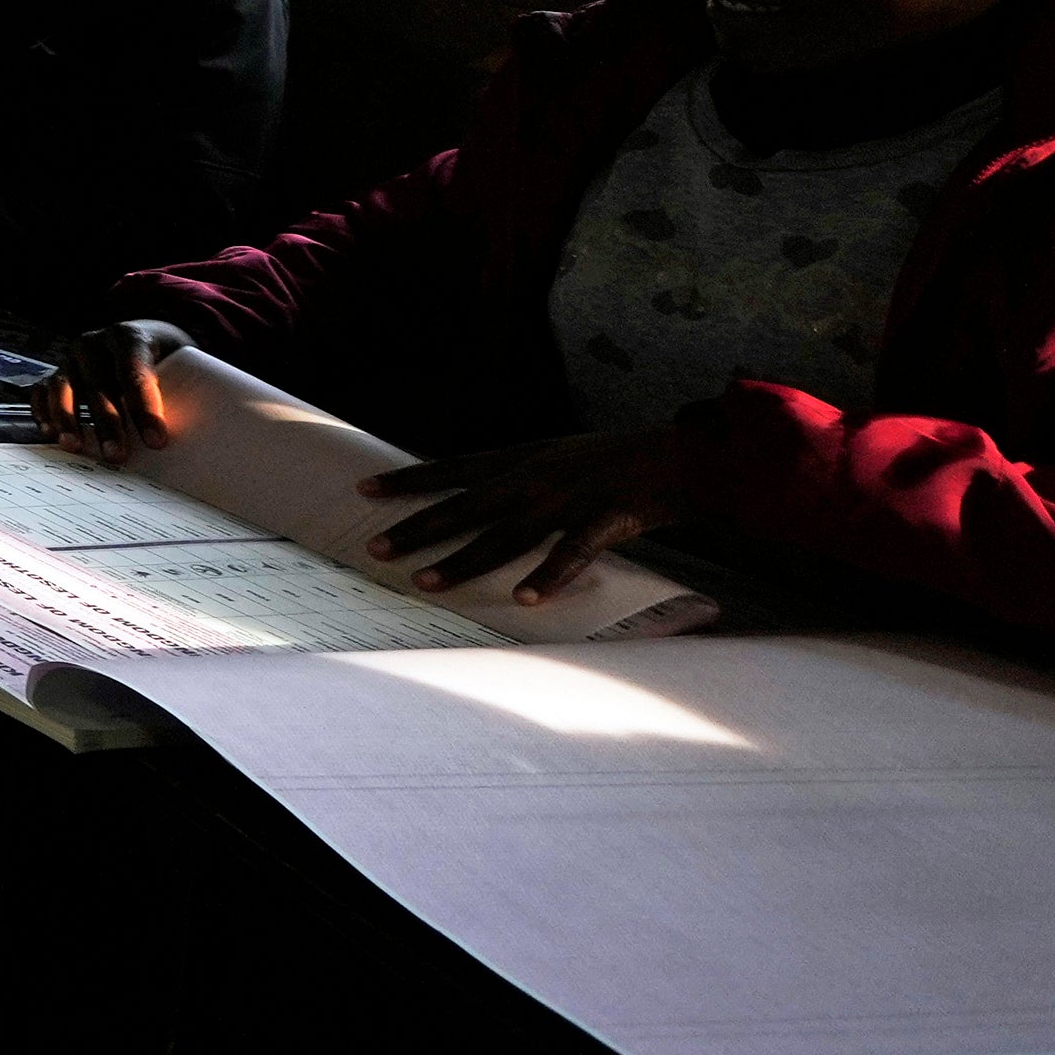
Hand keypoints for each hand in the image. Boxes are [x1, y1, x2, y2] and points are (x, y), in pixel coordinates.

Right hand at [52, 320, 194, 463]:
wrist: (141, 336)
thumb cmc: (165, 357)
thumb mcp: (179, 363)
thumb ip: (185, 390)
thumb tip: (204, 436)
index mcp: (130, 337)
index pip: (135, 373)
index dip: (145, 409)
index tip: (157, 441)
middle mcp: (95, 343)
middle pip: (99, 385)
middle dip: (108, 423)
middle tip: (117, 456)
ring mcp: (70, 357)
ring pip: (64, 387)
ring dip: (68, 419)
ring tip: (75, 447)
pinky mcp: (55, 371)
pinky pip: (42, 391)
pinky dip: (43, 411)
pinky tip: (50, 433)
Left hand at [361, 419, 693, 602]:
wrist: (691, 456)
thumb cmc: (623, 463)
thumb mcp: (563, 458)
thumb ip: (523, 478)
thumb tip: (481, 498)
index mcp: (526, 457)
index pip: (454, 469)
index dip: (409, 479)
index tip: (363, 488)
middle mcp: (539, 474)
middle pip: (467, 506)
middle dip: (419, 528)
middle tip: (374, 549)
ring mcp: (572, 496)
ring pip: (506, 534)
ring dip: (464, 560)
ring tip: (424, 583)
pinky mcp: (609, 517)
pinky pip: (572, 551)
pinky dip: (547, 574)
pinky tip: (522, 598)